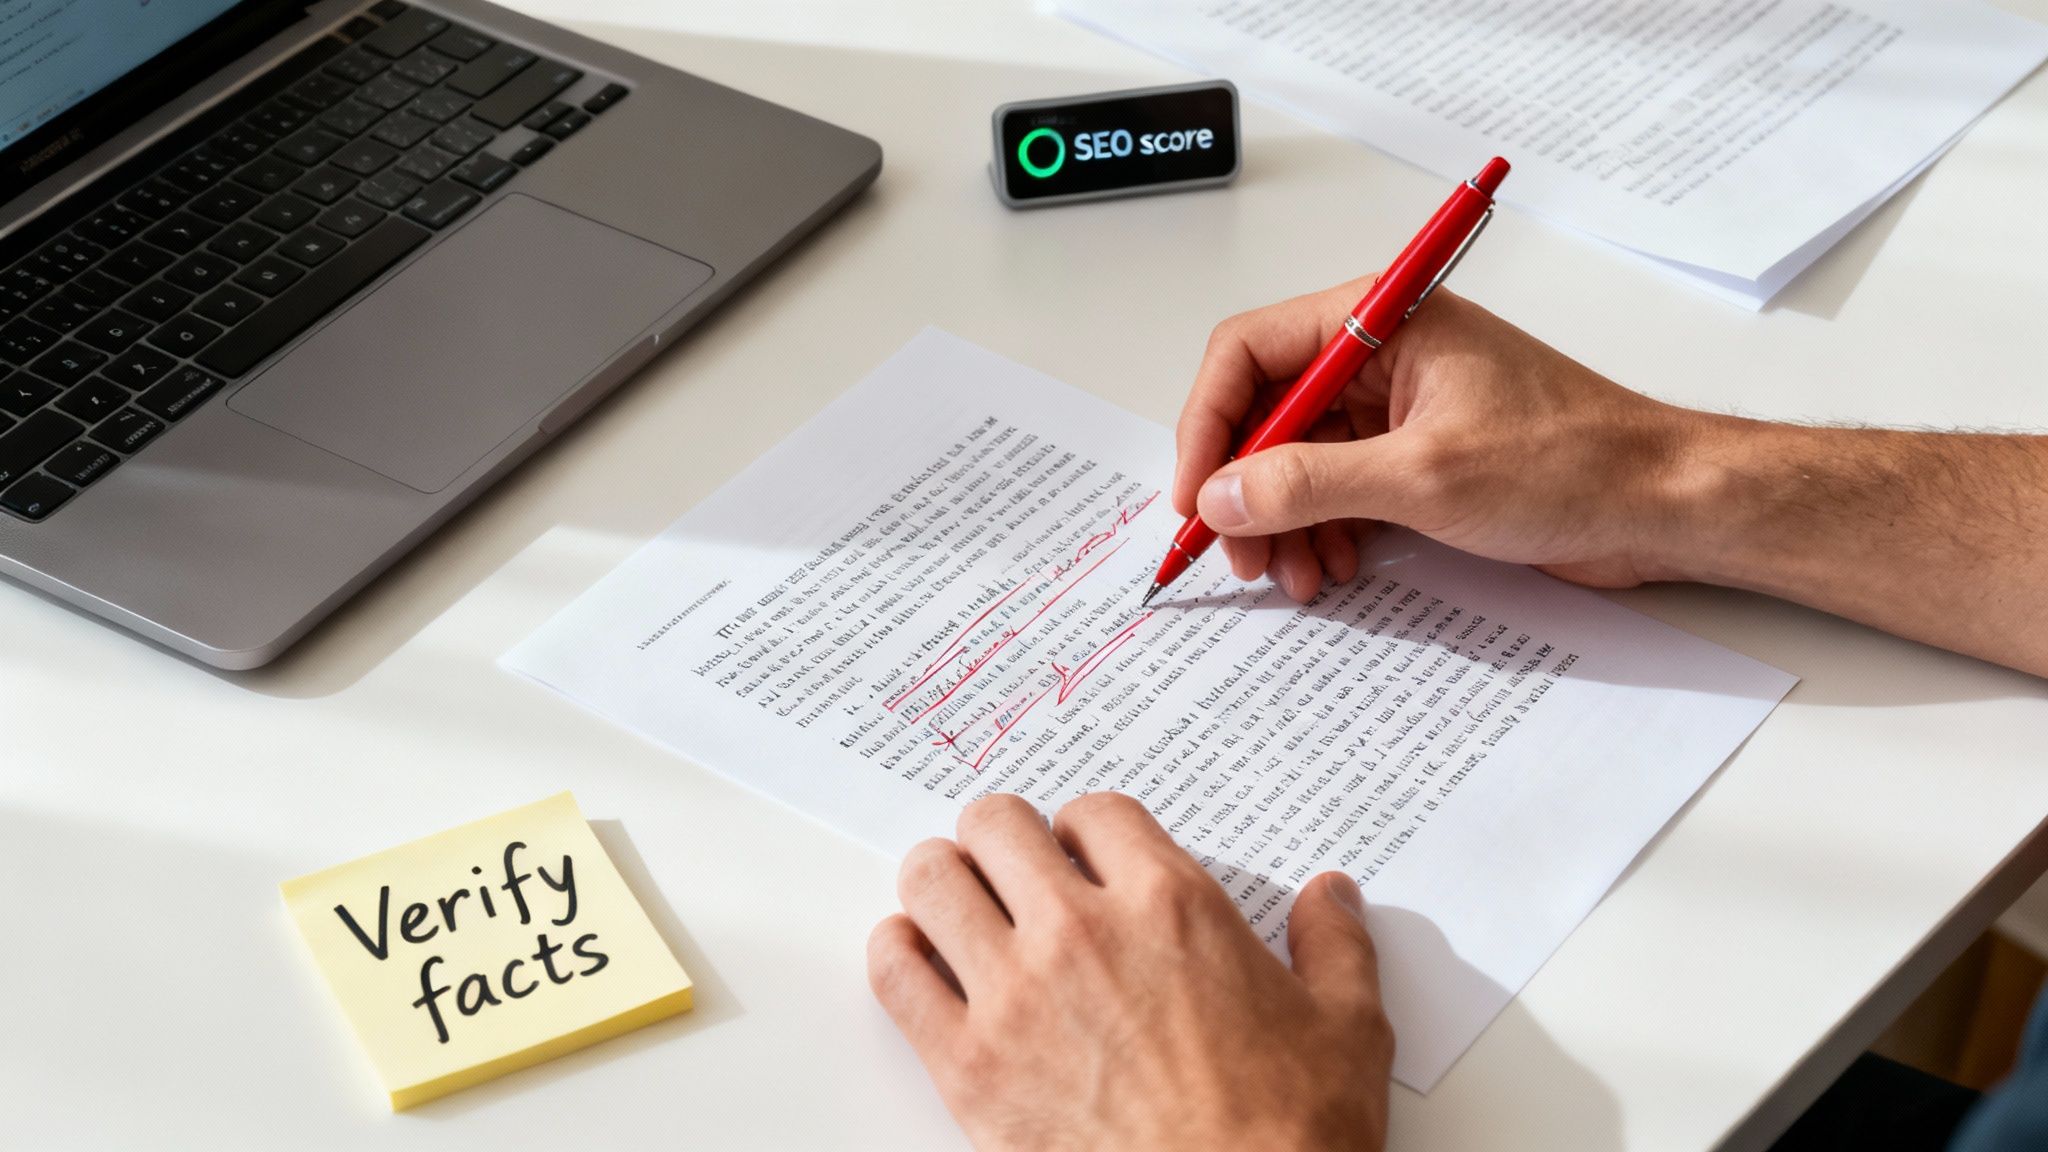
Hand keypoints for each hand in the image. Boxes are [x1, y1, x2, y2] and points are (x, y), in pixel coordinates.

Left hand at [867, 793, 1392, 1151]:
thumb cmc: (1288, 1134)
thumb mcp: (1347, 1026)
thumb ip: (1335, 944)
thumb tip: (1330, 895)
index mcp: (1171, 905)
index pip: (1093, 811)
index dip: (1088, 831)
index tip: (1088, 857)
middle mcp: (1082, 930)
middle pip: (996, 824)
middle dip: (1004, 841)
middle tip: (1015, 871)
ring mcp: (1015, 993)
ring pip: (932, 878)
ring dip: (944, 884)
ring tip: (961, 907)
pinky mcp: (967, 1063)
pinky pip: (894, 971)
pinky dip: (899, 955)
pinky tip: (922, 964)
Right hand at [1174, 279, 1702, 599]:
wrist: (1663, 504)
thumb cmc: (1576, 462)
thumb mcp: (1423, 476)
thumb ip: (1310, 483)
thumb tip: (1223, 495)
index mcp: (1382, 321)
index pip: (1249, 353)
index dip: (1209, 426)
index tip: (1197, 496)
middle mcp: (1382, 354)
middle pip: (1266, 412)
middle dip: (1245, 489)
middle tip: (1240, 555)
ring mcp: (1399, 406)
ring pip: (1298, 459)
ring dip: (1284, 522)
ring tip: (1296, 576)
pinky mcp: (1418, 454)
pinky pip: (1339, 488)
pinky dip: (1324, 530)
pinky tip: (1336, 568)